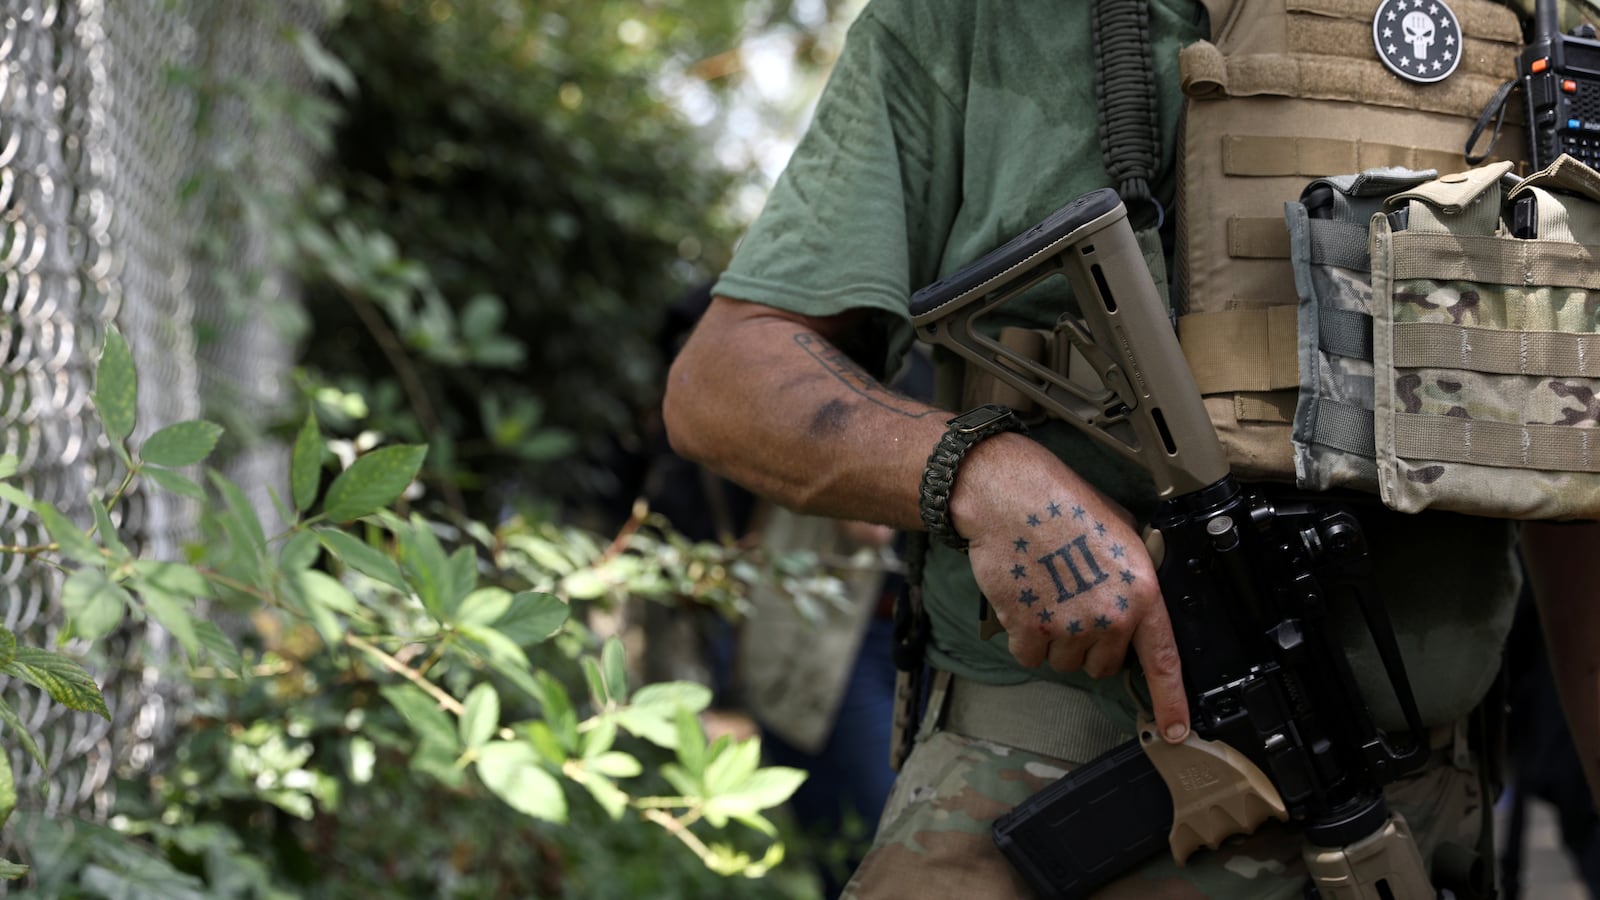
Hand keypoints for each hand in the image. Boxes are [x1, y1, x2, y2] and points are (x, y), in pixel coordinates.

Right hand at [949, 433, 1189, 742]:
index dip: (1171, 701)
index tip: (1175, 730)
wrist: (1010, 495)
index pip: (1162, 660)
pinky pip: (1030, 656)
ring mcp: (1068, 625)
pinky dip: (1024, 637)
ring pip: (1064, 663)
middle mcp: (1109, 615)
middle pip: (1102, 666)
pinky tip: (1024, 601)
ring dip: (1054, 641)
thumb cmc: (1063, 504)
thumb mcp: (1121, 535)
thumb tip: (1131, 607)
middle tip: (1073, 606)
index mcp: (1141, 592)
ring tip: (1046, 595)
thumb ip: (1131, 581)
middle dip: (1088, 646)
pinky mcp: (1029, 627)